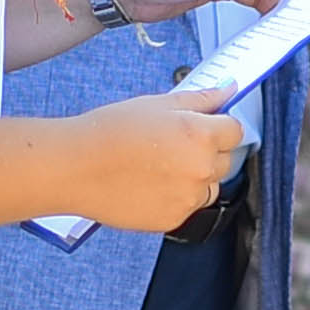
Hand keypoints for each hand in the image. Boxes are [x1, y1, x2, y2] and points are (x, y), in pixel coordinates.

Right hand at [49, 94, 247, 230]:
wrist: (75, 168)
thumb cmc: (109, 132)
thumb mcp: (157, 104)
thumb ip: (200, 100)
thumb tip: (227, 91)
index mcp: (201, 135)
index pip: (235, 131)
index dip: (219, 126)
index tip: (204, 126)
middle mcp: (201, 169)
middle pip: (225, 160)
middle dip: (208, 151)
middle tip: (172, 145)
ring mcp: (189, 197)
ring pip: (209, 186)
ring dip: (195, 177)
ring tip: (158, 167)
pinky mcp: (174, 218)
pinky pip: (188, 206)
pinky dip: (176, 197)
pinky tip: (149, 184)